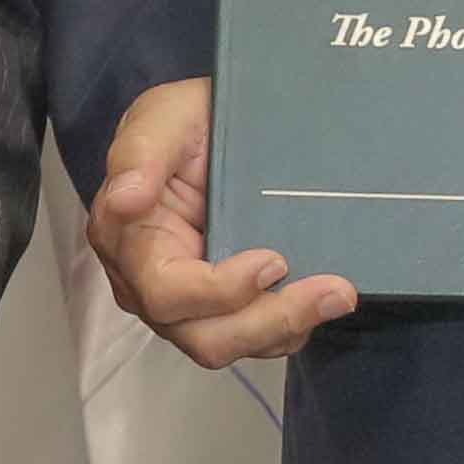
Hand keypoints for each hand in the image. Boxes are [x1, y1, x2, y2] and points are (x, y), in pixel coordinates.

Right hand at [85, 79, 356, 368]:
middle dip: (271, 320)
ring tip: (339, 293)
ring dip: (288, 326)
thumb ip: (139, 153)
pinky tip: (320, 297)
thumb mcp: (162, 117)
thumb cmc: (184, 122)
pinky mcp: (222, 309)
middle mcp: (149, 286)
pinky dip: (289, 326)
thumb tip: (124, 198)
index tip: (273, 260)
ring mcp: (188, 304)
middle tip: (334, 291)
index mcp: (127, 243)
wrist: (214, 127)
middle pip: (204, 337)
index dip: (220, 290)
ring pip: (234, 346)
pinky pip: (255, 338)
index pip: (166, 294)